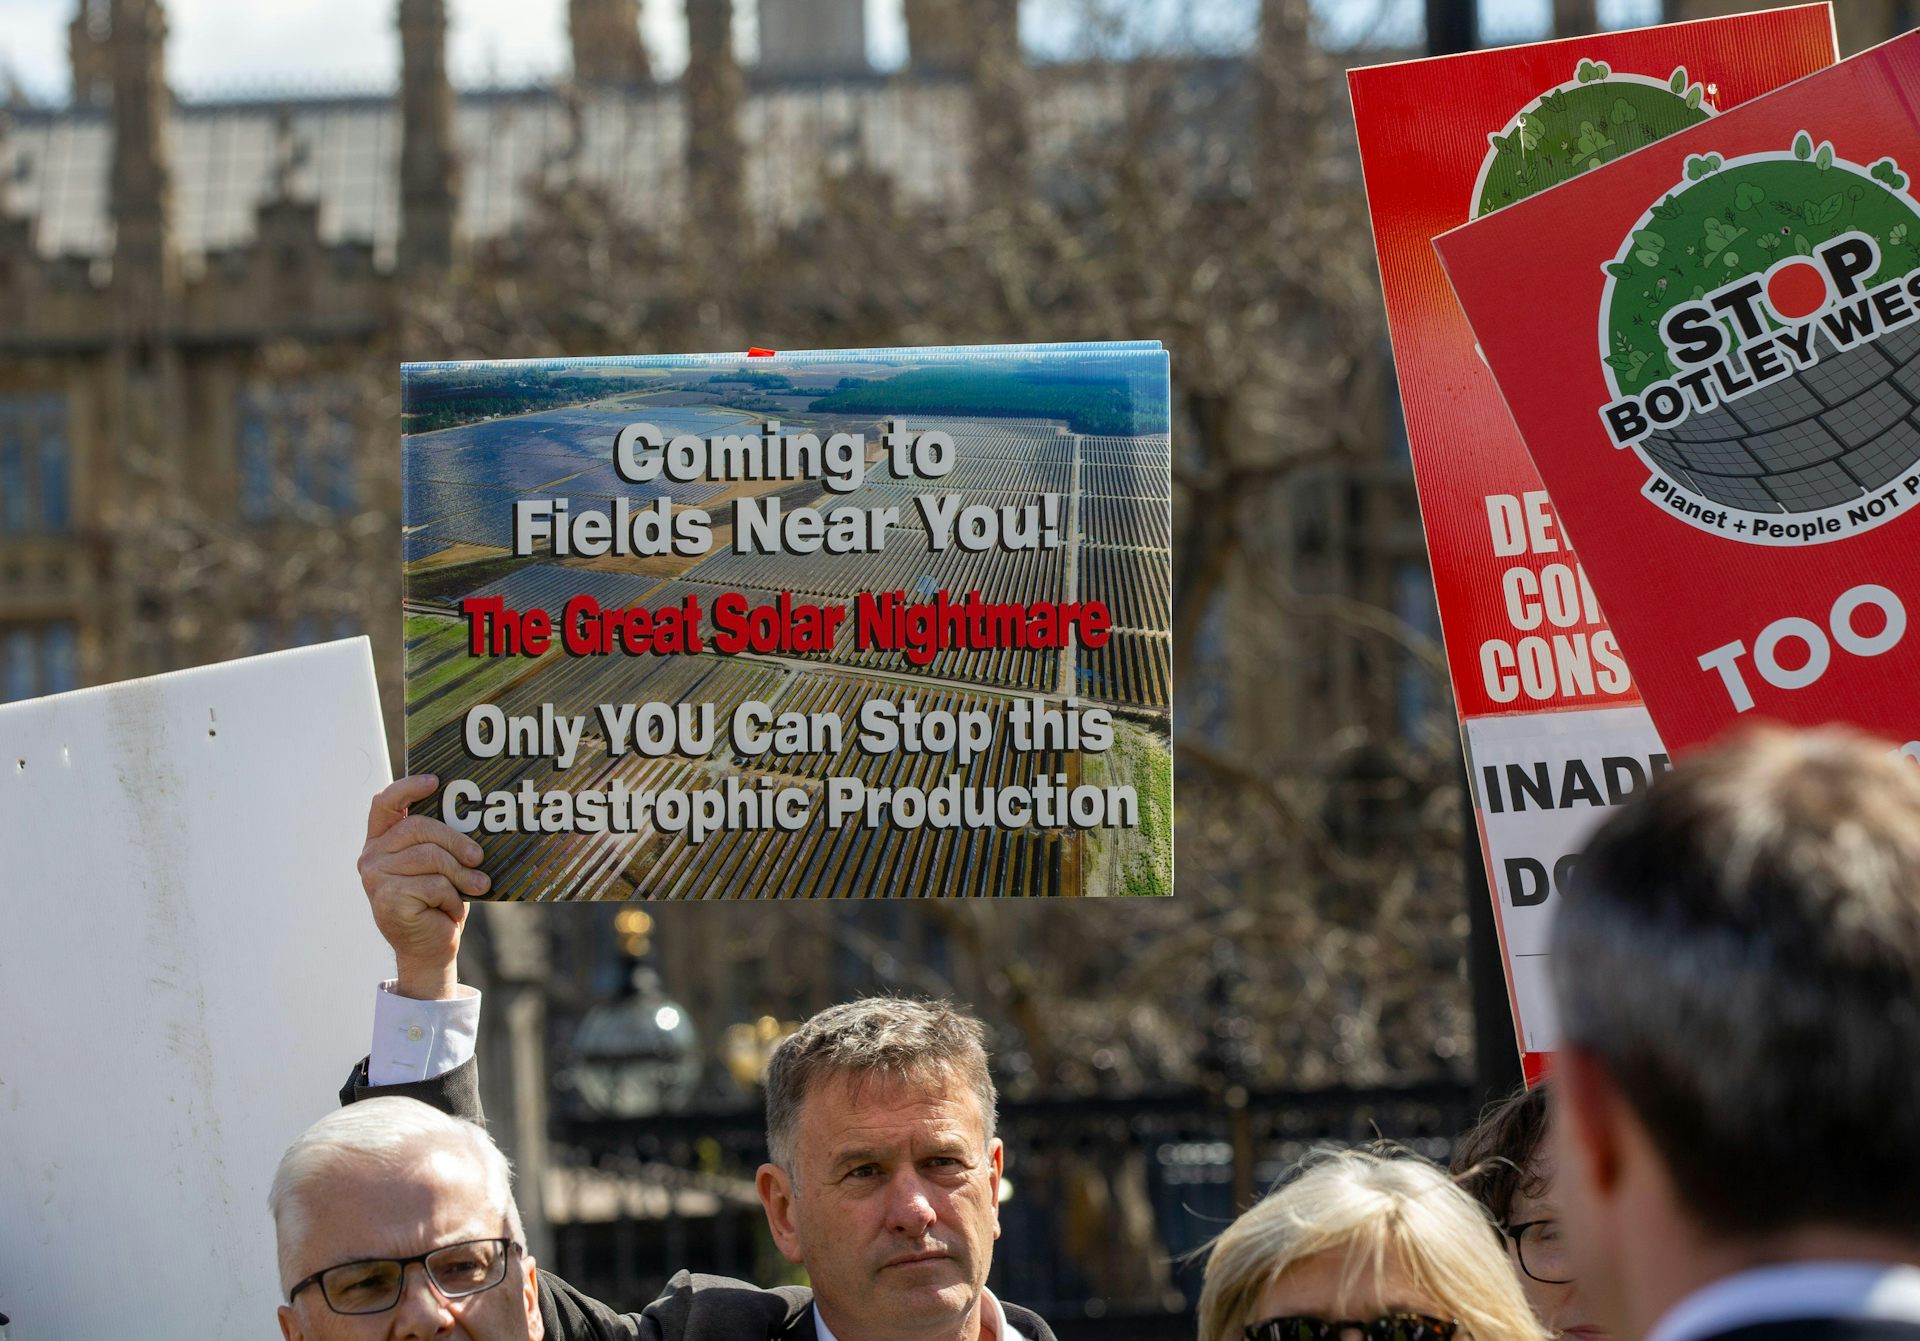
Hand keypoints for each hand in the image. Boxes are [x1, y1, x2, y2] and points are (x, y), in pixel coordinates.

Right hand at [357, 775, 488, 999]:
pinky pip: (433, 884)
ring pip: (430, 857)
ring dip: (460, 874)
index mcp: (381, 841)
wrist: (430, 948)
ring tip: (476, 886)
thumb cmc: (438, 902)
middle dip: (457, 841)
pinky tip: (450, 910)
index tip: (436, 782)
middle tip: (479, 858)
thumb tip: (476, 816)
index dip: (408, 787)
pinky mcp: (386, 898)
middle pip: (419, 828)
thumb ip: (441, 842)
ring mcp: (375, 877)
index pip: (385, 803)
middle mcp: (371, 856)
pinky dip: (452, 898)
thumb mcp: (441, 866)